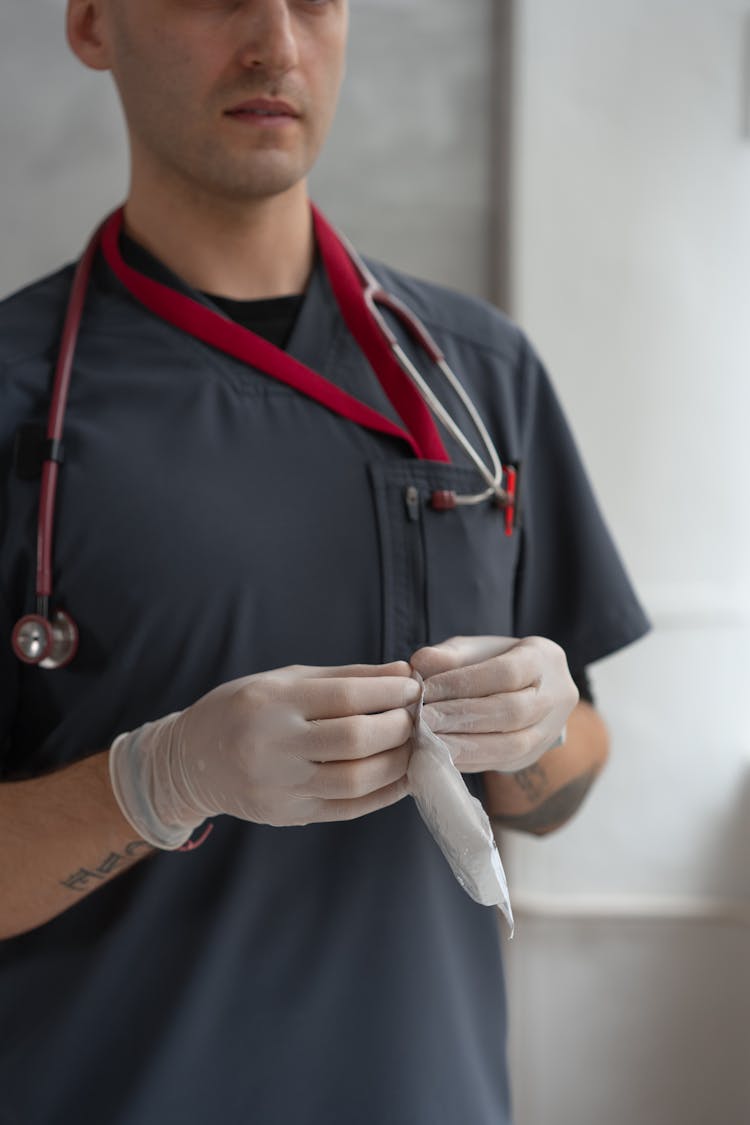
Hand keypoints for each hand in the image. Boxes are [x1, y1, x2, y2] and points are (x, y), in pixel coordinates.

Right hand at [109, 662, 419, 847]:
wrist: (191, 761)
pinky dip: (383, 793)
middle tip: (415, 717)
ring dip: (397, 763)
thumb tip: (403, 672)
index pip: (345, 698)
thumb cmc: (246, 708)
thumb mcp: (286, 679)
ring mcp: (280, 786)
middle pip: (355, 741)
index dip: (387, 691)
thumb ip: (346, 677)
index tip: (413, 686)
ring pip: (356, 781)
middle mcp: (274, 746)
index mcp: (273, 703)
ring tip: (412, 746)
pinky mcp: (287, 816)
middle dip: (398, 727)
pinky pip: (348, 808)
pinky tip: (401, 777)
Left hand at [410, 636, 577, 773]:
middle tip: (423, 719)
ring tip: (428, 741)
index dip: (464, 683)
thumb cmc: (492, 663)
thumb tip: (420, 662)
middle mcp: (557, 696)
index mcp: (545, 658)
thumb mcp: (473, 650)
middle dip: (463, 717)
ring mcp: (550, 731)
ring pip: (512, 745)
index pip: (507, 673)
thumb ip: (449, 655)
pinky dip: (468, 761)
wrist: (523, 691)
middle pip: (513, 712)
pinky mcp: (533, 757)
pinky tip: (440, 756)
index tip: (427, 689)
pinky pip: (501, 764)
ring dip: (465, 745)